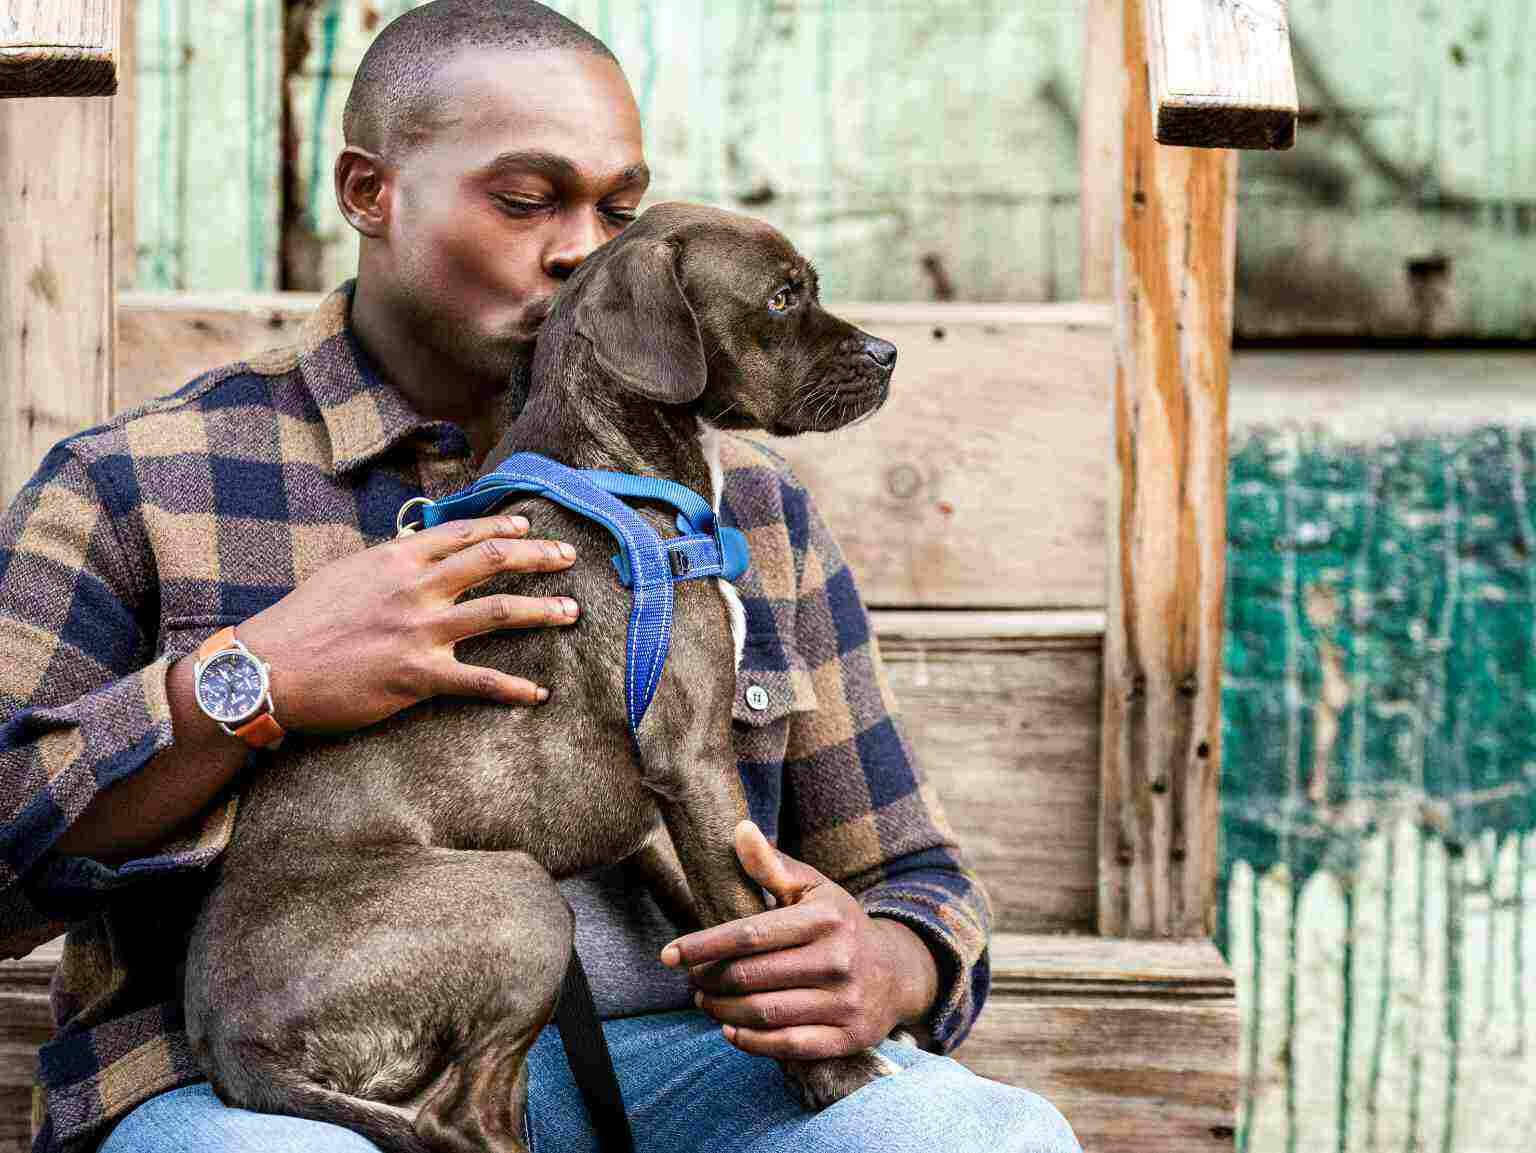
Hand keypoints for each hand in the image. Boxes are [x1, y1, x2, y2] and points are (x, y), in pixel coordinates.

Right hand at [235, 513, 578, 733]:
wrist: (267, 669)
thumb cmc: (302, 622)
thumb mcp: (346, 575)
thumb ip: (390, 563)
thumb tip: (421, 550)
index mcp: (397, 560)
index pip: (463, 532)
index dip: (503, 526)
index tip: (529, 526)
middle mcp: (415, 588)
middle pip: (492, 560)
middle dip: (538, 555)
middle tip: (569, 556)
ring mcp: (419, 631)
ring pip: (498, 611)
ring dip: (543, 610)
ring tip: (571, 611)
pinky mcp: (418, 677)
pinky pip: (480, 681)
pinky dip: (514, 688)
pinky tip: (539, 693)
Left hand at [659, 820, 938, 1059]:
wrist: (897, 971)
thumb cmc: (839, 924)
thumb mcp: (813, 888)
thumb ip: (772, 865)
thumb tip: (739, 830)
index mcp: (825, 918)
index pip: (750, 934)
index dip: (704, 945)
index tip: (669, 954)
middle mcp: (838, 959)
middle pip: (752, 976)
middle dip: (711, 979)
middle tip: (692, 979)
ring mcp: (845, 1001)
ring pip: (765, 1012)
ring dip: (723, 1010)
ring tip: (705, 1001)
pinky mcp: (848, 1037)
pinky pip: (788, 1045)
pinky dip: (751, 1041)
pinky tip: (730, 1029)